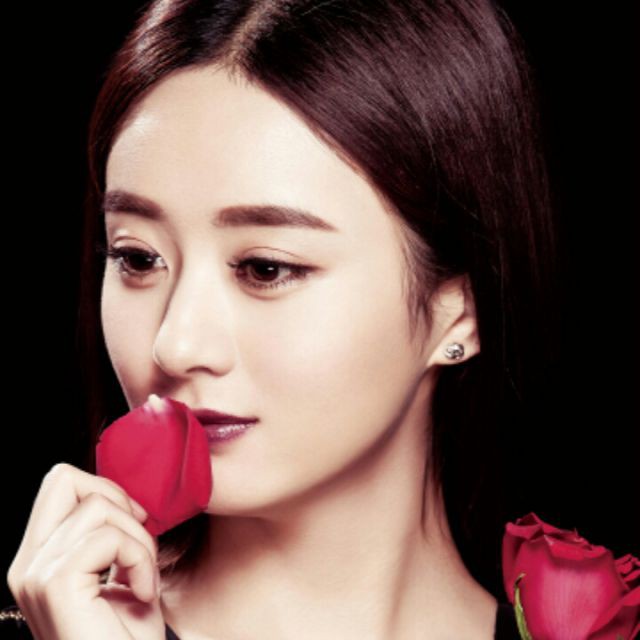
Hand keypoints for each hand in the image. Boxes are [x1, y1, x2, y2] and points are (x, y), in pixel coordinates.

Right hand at [6, 463, 165, 639]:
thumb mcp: (119, 571)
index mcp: (40, 558)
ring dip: (139, 539)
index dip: (106, 491)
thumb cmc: (127, 636)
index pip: (61, 483)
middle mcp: (27, 565)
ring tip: (143, 579)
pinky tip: (144, 593)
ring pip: (97, 506)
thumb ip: (110, 531)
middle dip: (116, 499)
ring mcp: (36, 575)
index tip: (135, 525)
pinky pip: (108, 537)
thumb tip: (126, 493)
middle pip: (64, 478)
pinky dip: (141, 559)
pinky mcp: (56, 586)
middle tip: (138, 544)